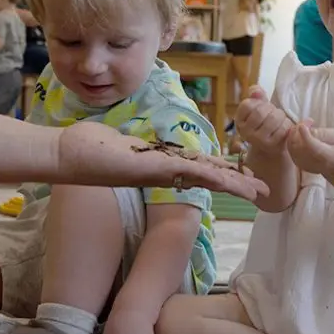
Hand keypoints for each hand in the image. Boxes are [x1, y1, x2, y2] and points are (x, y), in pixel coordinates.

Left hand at [55, 121, 268, 200]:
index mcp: (162, 165)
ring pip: (205, 177)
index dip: (226, 173)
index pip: (201, 169)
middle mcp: (165, 172)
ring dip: (233, 184)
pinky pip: (188, 171)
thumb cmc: (92, 146)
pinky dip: (211, 174)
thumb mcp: (124, 143)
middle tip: (264, 192)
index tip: (246, 176)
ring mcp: (160, 172)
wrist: (69, 154)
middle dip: (238, 184)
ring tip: (257, 191)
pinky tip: (229, 178)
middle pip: (210, 178)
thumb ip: (139, 144)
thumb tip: (140, 140)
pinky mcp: (154, 169)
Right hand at [235, 87, 293, 154]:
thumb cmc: (265, 121)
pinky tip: (284, 127)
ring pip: (273, 119)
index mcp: (239, 120)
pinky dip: (286, 124)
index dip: (258, 102)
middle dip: (271, 109)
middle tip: (274, 113)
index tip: (262, 107)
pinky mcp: (270, 145)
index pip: (247, 105)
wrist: (273, 144)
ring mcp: (257, 140)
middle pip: (260, 111)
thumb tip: (256, 91)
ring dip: (280, 116)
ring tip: (280, 119)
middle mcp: (245, 132)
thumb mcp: (258, 105)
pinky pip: (282, 128)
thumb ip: (256, 94)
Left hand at [287, 119, 333, 176]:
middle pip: (299, 146)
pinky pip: (290, 148)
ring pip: (291, 146)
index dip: (306, 137)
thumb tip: (309, 130)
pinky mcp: (298, 163)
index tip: (302, 126)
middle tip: (310, 121)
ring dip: (295, 132)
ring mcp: (304, 165)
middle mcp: (313, 163)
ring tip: (306, 125)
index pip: (313, 148)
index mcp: (327, 156)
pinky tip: (301, 132)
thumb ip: (324, 134)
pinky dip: (292, 137)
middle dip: (299, 129)